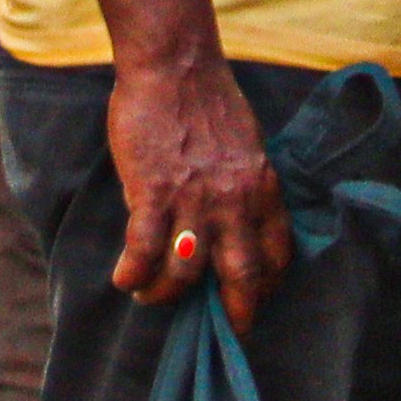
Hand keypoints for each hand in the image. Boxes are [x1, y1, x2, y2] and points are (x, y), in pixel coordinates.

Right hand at [108, 49, 289, 325]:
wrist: (175, 69)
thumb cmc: (208, 101)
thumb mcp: (249, 148)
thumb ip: (245, 185)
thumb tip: (232, 215)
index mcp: (263, 190)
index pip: (276, 253)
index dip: (266, 283)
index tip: (253, 296)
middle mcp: (236, 203)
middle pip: (240, 274)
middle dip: (234, 309)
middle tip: (226, 331)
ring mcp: (195, 200)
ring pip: (187, 270)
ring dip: (167, 293)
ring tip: (150, 297)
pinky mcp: (153, 192)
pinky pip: (145, 248)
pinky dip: (134, 272)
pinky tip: (124, 281)